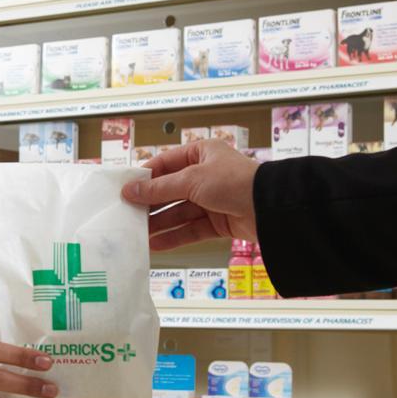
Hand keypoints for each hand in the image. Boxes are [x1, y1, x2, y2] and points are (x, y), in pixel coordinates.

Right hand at [120, 138, 258, 249]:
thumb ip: (159, 188)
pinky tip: (155, 244)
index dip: (145, 177)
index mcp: (201, 153)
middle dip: (149, 204)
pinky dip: (173, 237)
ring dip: (158, 223)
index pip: (165, 163)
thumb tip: (129, 190)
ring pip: (178, 212)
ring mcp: (212, 200)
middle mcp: (206, 175)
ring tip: (135, 233)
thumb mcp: (191, 180)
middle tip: (125, 214)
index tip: (124, 189)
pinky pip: (190, 229)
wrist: (272, 208)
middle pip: (170, 190)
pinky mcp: (219, 222)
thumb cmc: (234, 182)